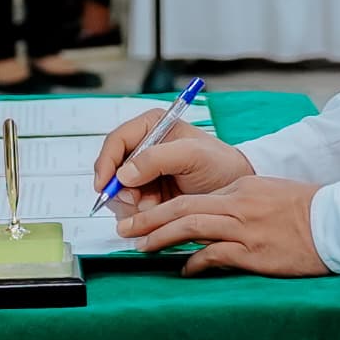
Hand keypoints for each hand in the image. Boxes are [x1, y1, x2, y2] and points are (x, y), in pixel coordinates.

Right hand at [98, 115, 250, 212]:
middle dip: (121, 189)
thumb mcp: (193, 155)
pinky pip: (130, 206)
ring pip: (119, 191)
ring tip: (156, 204)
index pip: (116, 141)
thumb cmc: (220, 165)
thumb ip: (157, 159)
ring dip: (132, 203)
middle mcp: (144, 148)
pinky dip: (139, 213)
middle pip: (112, 169)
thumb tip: (123, 174)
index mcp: (151, 127)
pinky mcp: (149, 194)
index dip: (106, 163)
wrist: (235, 192)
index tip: (104, 186)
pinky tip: (158, 210)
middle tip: (137, 202)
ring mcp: (145, 173)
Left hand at [124, 166, 328, 275]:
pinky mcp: (253, 251)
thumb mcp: (271, 193)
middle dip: (149, 218)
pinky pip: (214, 254)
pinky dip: (195, 262)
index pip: (194, 196)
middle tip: (125, 228)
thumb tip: (219, 217)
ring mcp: (245, 227)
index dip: (163, 206)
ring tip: (140, 246)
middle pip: (183, 207)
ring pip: (191, 226)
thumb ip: (243, 201)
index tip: (145, 217)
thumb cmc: (309, 210)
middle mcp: (238, 203)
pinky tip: (184, 270)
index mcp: (241, 187)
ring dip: (160, 236)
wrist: (339, 223)